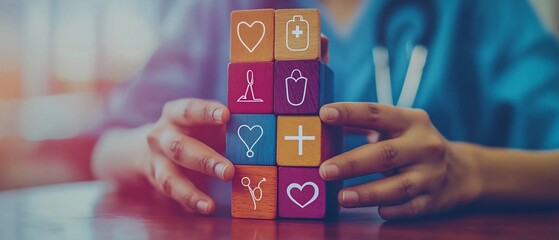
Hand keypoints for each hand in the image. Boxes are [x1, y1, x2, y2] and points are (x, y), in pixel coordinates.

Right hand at [146, 98, 233, 214]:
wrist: (158, 146)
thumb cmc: (194, 131)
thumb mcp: (206, 123)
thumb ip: (225, 128)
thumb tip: (255, 137)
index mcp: (175, 114)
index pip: (190, 111)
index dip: (206, 112)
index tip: (226, 115)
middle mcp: (161, 136)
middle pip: (179, 147)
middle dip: (204, 161)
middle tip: (229, 172)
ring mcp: (157, 161)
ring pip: (170, 177)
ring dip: (191, 192)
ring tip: (211, 205)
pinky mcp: (159, 181)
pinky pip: (173, 194)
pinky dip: (190, 202)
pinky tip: (207, 208)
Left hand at [318, 103, 479, 219]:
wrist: (463, 171)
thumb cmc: (414, 145)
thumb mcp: (397, 128)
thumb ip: (362, 125)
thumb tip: (323, 125)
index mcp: (411, 121)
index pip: (377, 113)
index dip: (350, 112)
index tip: (324, 114)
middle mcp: (424, 145)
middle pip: (385, 154)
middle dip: (352, 163)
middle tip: (324, 170)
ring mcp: (431, 174)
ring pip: (398, 186)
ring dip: (368, 192)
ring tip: (342, 197)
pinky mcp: (434, 200)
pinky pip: (410, 208)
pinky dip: (391, 209)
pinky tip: (375, 210)